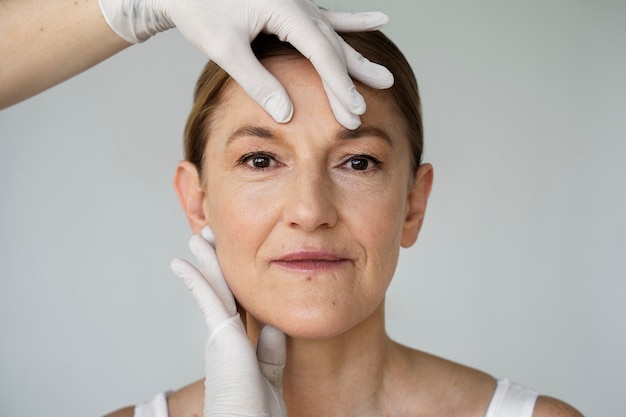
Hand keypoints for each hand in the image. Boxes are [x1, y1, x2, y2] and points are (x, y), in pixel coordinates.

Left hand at [98, 0, 393, 128]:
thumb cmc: (198, 8)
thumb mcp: (225, 48)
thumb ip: (258, 81)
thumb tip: (287, 115)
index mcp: (283, 7)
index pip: (320, 51)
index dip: (337, 83)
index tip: (351, 109)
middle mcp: (296, 2)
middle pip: (332, 45)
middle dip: (349, 79)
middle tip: (368, 106)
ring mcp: (297, 2)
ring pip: (334, 35)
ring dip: (357, 59)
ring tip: (385, 78)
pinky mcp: (291, 7)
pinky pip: (327, 18)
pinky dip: (351, 24)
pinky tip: (378, 21)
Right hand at [171, 227, 286, 416]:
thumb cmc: (258, 410)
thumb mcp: (269, 372)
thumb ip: (270, 349)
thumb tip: (273, 324)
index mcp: (239, 342)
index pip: (237, 301)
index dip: (234, 279)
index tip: (234, 261)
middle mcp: (227, 335)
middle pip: (224, 287)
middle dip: (218, 260)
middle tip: (211, 236)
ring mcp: (222, 333)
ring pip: (215, 286)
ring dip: (206, 259)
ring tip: (198, 236)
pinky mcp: (221, 334)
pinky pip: (207, 298)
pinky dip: (195, 278)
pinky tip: (180, 262)